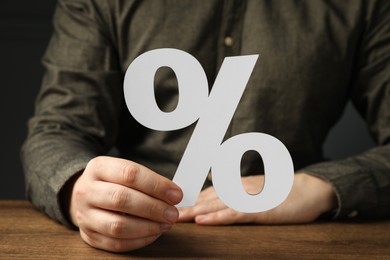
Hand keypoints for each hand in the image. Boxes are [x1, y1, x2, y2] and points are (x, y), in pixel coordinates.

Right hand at [68, 156, 182, 251]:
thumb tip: (174, 196)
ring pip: (118, 226)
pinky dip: (140, 241)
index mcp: (98, 168)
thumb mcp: (124, 171)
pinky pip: (116, 243)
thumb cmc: (114, 182)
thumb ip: (147, 181)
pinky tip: (154, 233)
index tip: (176, 194)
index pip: (129, 174)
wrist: (85, 195)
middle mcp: (86, 191)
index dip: (156, 185)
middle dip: (153, 208)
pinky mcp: (88, 236)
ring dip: (148, 227)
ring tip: (166, 224)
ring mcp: (84, 215)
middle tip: (173, 213)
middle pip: (122, 199)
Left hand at [178, 173, 336, 224]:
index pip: (206, 194)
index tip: (170, 205)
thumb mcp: (256, 191)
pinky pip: (233, 214)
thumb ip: (236, 194)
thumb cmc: (283, 191)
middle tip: (163, 212)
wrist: (309, 189)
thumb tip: (215, 200)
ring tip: (174, 217)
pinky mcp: (258, 210)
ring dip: (193, 212)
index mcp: (236, 186)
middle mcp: (237, 190)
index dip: (188, 200)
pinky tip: (203, 221)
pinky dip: (216, 218)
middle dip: (184, 206)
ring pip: (214, 206)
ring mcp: (247, 199)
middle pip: (205, 199)